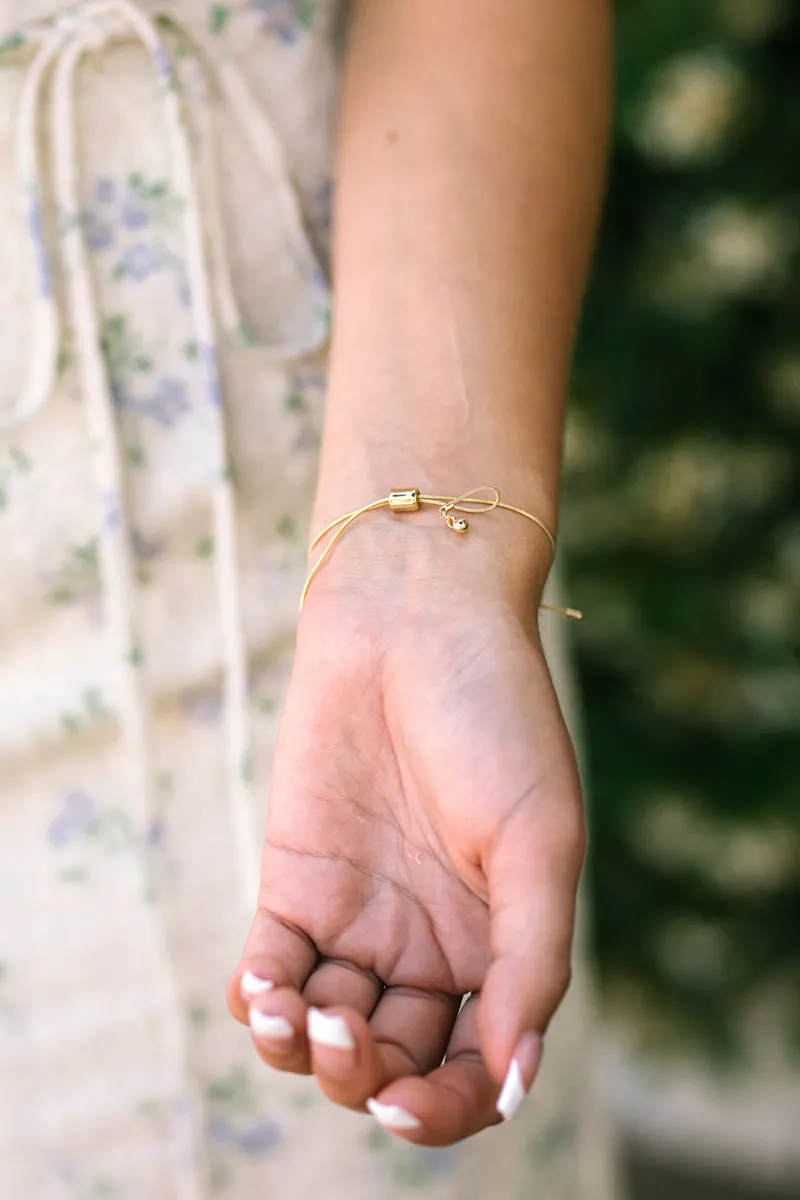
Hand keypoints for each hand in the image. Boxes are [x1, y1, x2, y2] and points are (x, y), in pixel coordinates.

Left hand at [227, 522, 584, 1145]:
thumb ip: (532, 961)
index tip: (410, 1106)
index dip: (447, 1109)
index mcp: (499, 944)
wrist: (413, 614)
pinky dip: (257, 999)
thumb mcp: (538, 839)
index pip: (473, 1067)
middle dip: (367, 1081)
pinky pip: (268, 968)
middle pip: (393, 1061)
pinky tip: (262, 990)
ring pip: (323, 1028)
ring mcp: (356, 915)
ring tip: (302, 1015)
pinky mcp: (293, 880)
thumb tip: (514, 1082)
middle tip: (350, 1045)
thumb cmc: (495, 714)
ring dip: (305, 1050)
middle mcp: (428, 943)